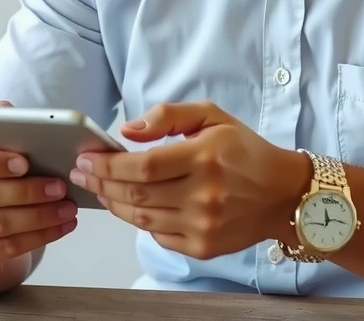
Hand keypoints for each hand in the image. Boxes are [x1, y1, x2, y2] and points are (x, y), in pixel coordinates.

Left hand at [69, 101, 310, 258]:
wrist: (282, 193)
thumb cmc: (244, 149)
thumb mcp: (212, 116)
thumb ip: (168, 116)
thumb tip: (128, 130)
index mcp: (204, 157)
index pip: (143, 166)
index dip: (108, 164)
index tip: (86, 157)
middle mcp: (203, 194)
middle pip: (136, 194)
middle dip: (101, 183)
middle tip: (82, 173)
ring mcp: (202, 226)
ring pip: (141, 218)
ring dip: (113, 203)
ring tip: (99, 188)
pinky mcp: (203, 248)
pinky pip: (157, 236)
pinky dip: (138, 220)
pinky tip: (129, 205)